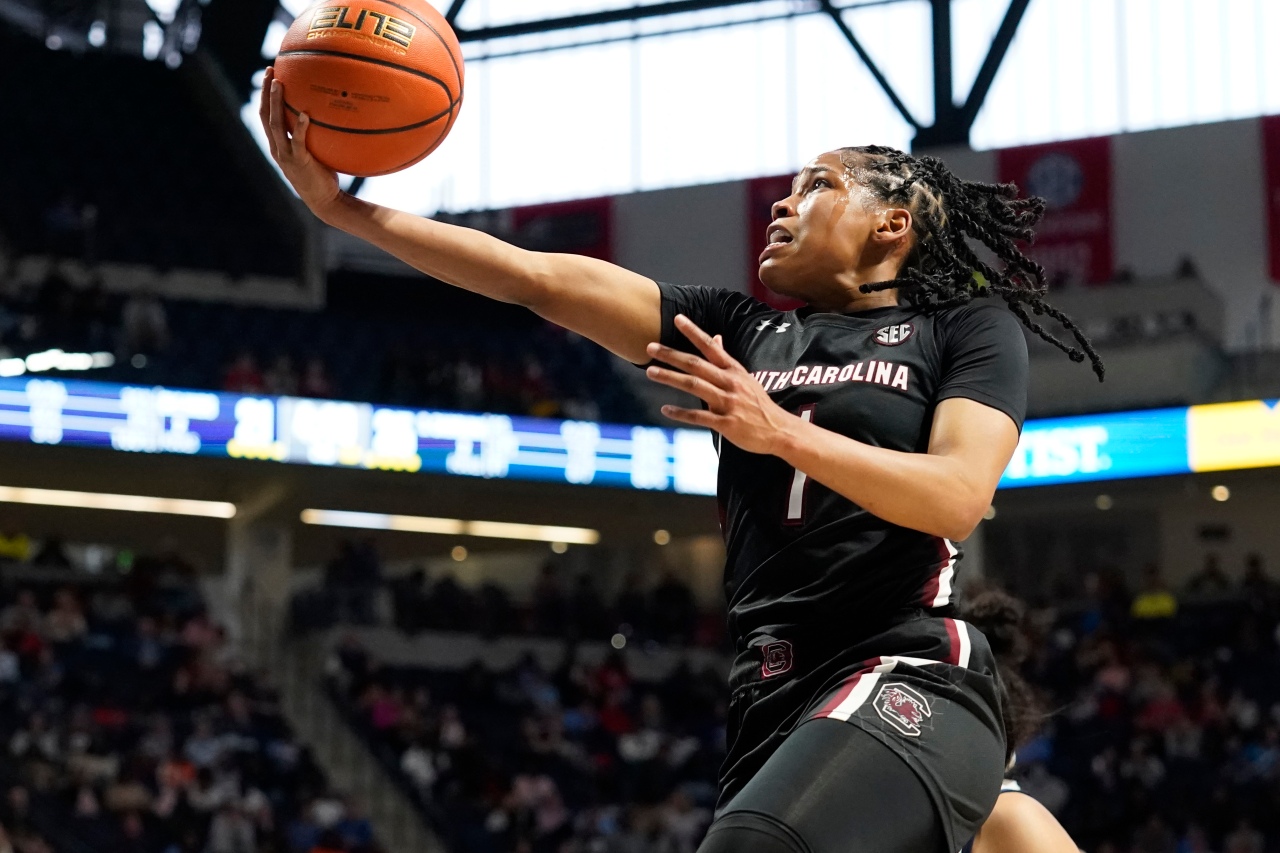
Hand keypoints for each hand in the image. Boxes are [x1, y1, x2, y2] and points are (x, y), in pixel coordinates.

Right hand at [259, 67, 341, 218]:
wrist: (325, 201)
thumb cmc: (323, 175)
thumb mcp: (315, 152)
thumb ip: (315, 135)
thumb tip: (329, 114)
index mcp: (278, 145)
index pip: (265, 116)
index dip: (264, 96)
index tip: (269, 75)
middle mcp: (277, 148)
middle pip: (265, 115)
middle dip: (265, 93)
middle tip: (269, 71)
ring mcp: (286, 156)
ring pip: (275, 125)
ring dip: (276, 103)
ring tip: (279, 84)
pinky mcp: (299, 162)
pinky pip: (298, 142)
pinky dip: (300, 128)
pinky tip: (306, 115)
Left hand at [645, 314, 800, 455]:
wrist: (778, 430)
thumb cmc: (758, 404)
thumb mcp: (745, 378)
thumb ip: (725, 359)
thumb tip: (716, 337)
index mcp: (734, 370)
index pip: (711, 347)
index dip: (694, 332)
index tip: (677, 319)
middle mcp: (730, 383)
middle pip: (696, 365)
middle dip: (672, 355)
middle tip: (650, 347)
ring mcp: (728, 403)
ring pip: (695, 386)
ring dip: (670, 377)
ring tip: (650, 372)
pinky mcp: (726, 423)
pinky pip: (699, 416)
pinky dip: (680, 413)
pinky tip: (665, 409)